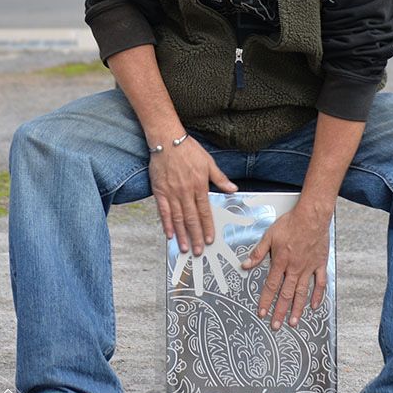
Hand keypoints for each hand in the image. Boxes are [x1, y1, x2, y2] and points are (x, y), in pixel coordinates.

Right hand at [149, 136, 236, 255]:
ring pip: (178, 218)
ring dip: (181, 235)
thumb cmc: (188, 150)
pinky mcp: (159, 191)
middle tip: (199, 251)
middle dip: (196, 236)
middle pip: (191, 219)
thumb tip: (233, 189)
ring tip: (185, 248)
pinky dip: (166, 224)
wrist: (167, 140)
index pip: (204, 211)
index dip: (208, 227)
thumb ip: (220, 179)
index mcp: (199, 186)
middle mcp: (185, 192)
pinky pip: (163, 211)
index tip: (210, 240)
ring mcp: (171, 193)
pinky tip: (169, 234)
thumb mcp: (209, 162)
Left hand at [171, 203, 256, 296]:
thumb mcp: (224, 215)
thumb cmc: (209, 210)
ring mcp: (196, 249)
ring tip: (199, 292)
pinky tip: (175, 279)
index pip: (229, 255)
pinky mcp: (185, 246)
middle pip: (215, 266)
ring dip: (198, 278)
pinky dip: (178, 269)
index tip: (242, 274)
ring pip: (198, 266)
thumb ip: (237, 219)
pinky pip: (180, 259)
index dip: (235, 264)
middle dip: (219, 278)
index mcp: (217, 243)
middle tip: (224, 290)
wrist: (192, 203)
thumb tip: (251, 219)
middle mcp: (208, 249)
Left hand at [241, 205, 328, 330]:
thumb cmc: (291, 223)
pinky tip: (314, 305)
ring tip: (294, 322)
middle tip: (276, 325)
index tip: (262, 313)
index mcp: (281, 262)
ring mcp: (309, 268)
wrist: (312, 216)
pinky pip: (319, 283)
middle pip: (286, 294)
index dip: (265, 301)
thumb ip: (258, 252)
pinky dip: (317, 295)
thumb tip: (245, 265)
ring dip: (297, 309)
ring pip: (302, 293)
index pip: (271, 286)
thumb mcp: (269, 235)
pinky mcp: (320, 264)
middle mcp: (295, 268)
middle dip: (280, 311)